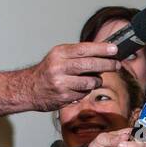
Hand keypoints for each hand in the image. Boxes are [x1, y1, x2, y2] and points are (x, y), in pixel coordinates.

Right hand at [0, 42, 118, 116]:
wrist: (28, 89)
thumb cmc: (48, 70)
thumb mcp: (59, 56)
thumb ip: (78, 53)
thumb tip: (104, 50)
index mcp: (59, 53)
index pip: (85, 49)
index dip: (102, 49)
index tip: (115, 49)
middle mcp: (59, 67)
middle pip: (90, 65)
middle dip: (107, 64)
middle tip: (117, 65)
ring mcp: (61, 83)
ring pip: (90, 82)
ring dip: (97, 81)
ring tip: (96, 79)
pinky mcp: (63, 97)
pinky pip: (83, 94)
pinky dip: (86, 91)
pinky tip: (80, 89)